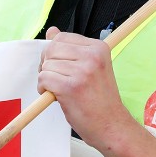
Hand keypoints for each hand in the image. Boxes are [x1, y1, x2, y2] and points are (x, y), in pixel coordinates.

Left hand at [38, 27, 130, 145]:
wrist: (111, 125)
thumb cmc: (100, 99)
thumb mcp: (90, 68)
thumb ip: (71, 49)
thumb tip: (51, 31)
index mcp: (98, 48)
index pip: (62, 38)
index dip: (54, 53)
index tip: (60, 66)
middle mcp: (92, 56)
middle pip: (51, 49)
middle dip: (47, 64)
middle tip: (56, 78)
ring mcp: (82, 71)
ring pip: (46, 65)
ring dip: (46, 79)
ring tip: (59, 90)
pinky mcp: (71, 87)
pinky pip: (44, 79)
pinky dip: (43, 88)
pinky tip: (55, 96)